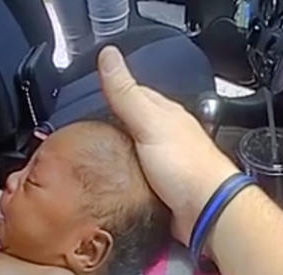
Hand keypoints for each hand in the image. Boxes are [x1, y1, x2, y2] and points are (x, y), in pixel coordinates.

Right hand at [97, 46, 236, 243]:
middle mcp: (162, 137)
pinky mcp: (152, 189)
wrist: (205, 211)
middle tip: (77, 128)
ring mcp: (157, 163)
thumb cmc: (187, 166)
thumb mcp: (150, 122)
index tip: (87, 90)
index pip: (132, 93)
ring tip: (83, 155)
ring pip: (125, 152)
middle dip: (104, 125)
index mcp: (164, 115)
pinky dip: (113, 177)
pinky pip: (126, 177)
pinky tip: (100, 180)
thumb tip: (108, 56)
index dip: (109, 90)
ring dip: (107, 153)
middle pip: (126, 124)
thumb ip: (126, 93)